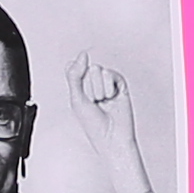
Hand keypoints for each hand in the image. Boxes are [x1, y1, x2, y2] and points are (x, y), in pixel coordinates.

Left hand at [70, 52, 172, 192]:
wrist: (111, 136)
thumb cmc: (93, 124)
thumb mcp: (76, 99)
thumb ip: (76, 75)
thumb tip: (81, 56)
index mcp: (79, 86)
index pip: (74, 68)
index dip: (76, 77)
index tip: (79, 92)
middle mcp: (92, 83)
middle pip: (86, 68)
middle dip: (87, 87)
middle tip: (92, 101)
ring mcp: (106, 83)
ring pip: (97, 70)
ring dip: (97, 89)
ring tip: (102, 101)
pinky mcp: (119, 83)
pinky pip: (109, 74)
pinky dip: (108, 88)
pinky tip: (110, 98)